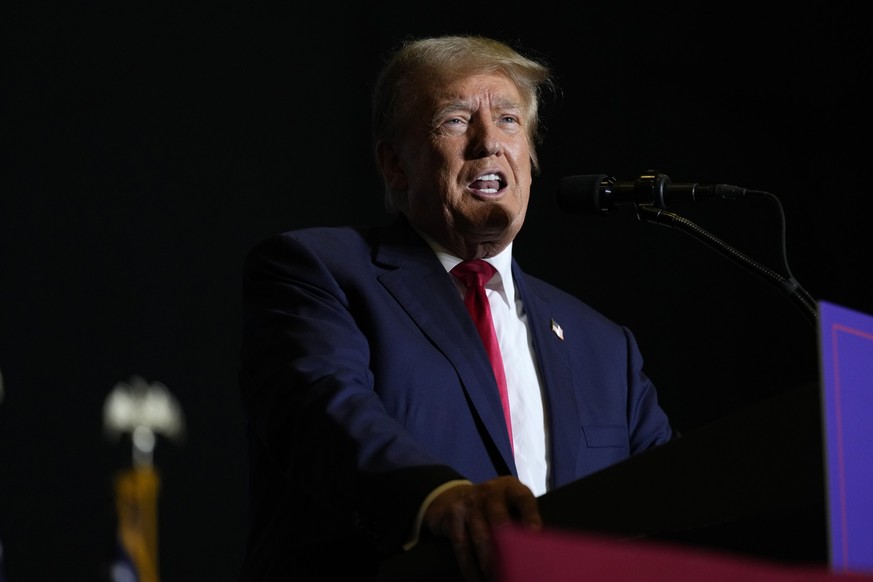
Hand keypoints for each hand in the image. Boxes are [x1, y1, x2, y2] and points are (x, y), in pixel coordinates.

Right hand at [422, 476, 541, 580]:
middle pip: (500, 519)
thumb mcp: (507, 504)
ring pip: (481, 536)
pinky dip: (469, 566)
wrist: (451, 496)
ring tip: (496, 579)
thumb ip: (521, 519)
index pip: (524, 499)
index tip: (535, 534)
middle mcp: (489, 492)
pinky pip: (462, 544)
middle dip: (508, 545)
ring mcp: (469, 503)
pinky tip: (476, 579)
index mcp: (510, 488)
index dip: (531, 516)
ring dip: (488, 562)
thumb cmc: (492, 507)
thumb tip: (540, 549)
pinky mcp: (452, 515)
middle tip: (517, 566)